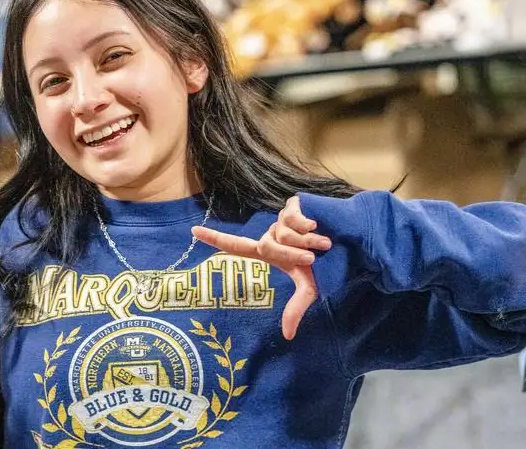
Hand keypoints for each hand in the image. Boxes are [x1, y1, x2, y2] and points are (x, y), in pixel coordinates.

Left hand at [192, 196, 331, 339]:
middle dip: (292, 256)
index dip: (216, 239)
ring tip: (324, 244)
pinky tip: (319, 225)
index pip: (236, 245)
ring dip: (307, 242)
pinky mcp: (293, 205)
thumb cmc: (326, 265)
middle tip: (313, 260)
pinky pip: (293, 219)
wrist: (349, 242)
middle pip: (266, 246)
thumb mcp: (309, 289)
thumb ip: (295, 309)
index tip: (193, 232)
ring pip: (282, 234)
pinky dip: (309, 227)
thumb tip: (287, 336)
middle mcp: (270, 234)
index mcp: (268, 252)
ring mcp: (280, 218)